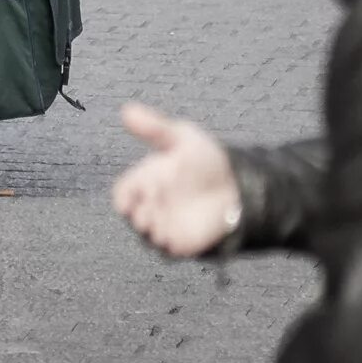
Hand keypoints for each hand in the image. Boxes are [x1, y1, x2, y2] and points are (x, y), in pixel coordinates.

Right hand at [110, 103, 240, 258]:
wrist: (238, 185)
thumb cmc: (206, 160)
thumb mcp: (182, 138)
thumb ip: (154, 128)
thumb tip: (126, 110)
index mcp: (145, 181)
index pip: (124, 193)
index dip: (126, 194)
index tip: (134, 193)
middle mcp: (151, 205)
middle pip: (133, 215)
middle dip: (139, 213)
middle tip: (149, 209)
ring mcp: (165, 226)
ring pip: (146, 235)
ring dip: (149, 231)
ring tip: (157, 224)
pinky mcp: (181, 244)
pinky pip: (165, 251)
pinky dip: (165, 246)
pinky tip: (171, 237)